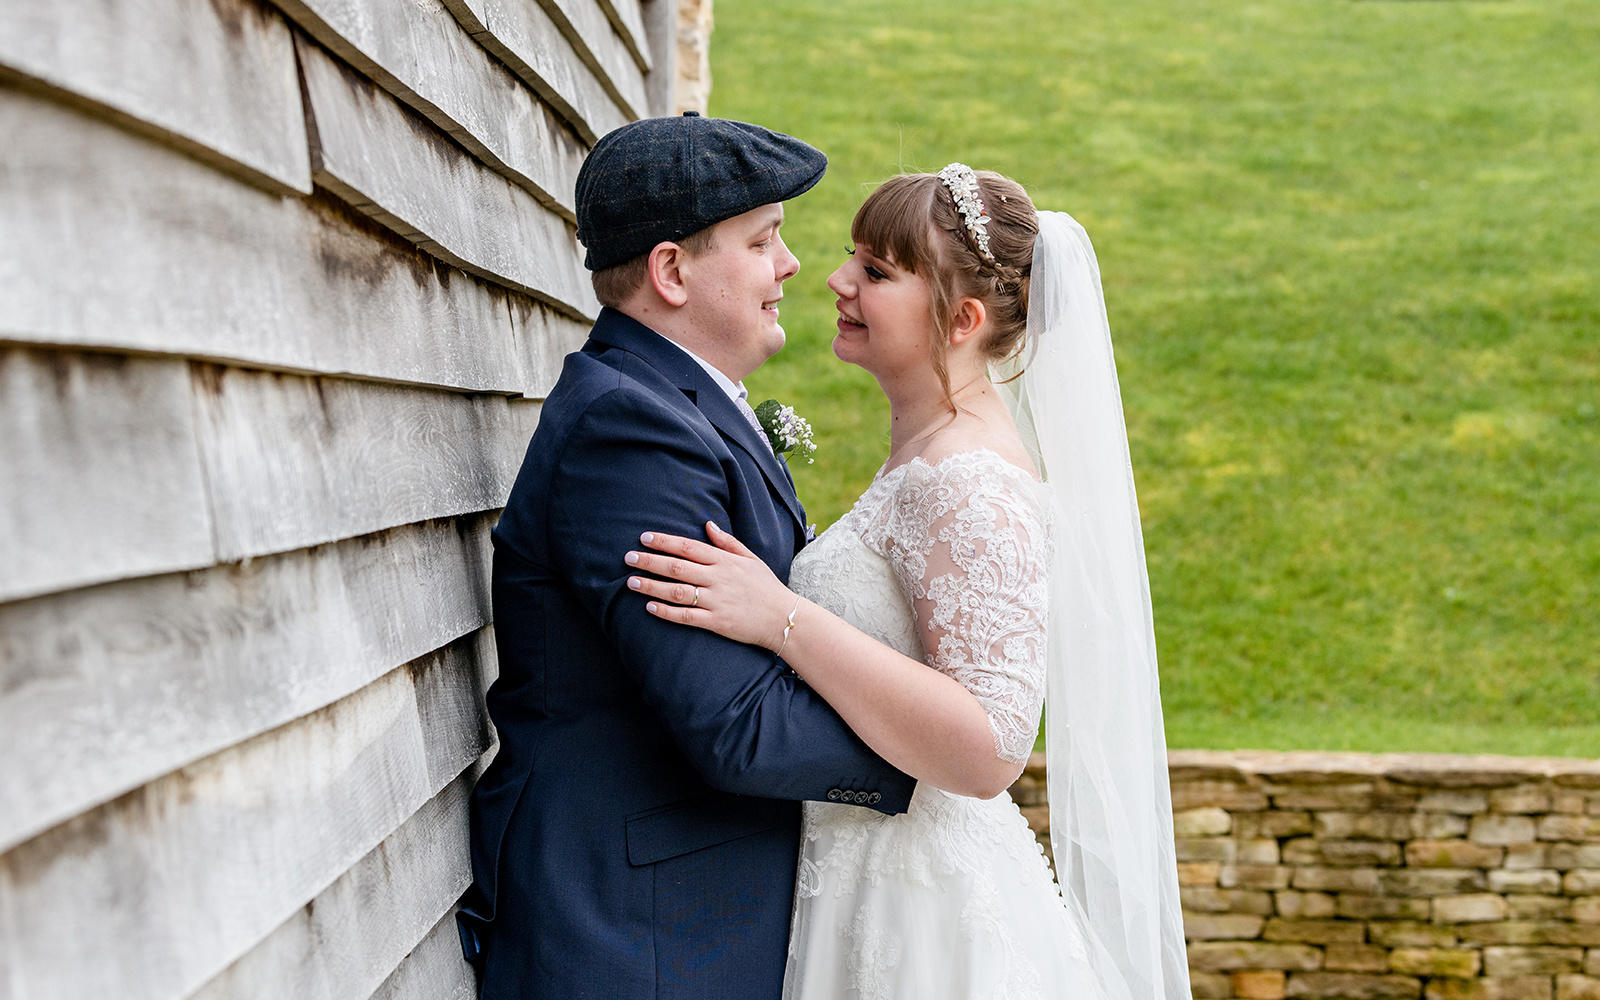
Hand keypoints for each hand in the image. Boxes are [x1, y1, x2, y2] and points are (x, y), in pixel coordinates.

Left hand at [625, 522, 795, 650]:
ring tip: (631, 582)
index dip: (664, 541)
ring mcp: (717, 600)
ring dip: (652, 586)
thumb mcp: (750, 558)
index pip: (688, 546)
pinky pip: (687, 616)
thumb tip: (707, 524)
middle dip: (650, 561)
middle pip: (677, 566)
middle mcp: (718, 578)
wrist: (783, 617)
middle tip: (628, 558)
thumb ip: (727, 542)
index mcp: (724, 561)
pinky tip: (650, 607)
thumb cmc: (766, 586)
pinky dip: (667, 612)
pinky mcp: (717, 622)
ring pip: (677, 591)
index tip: (644, 538)